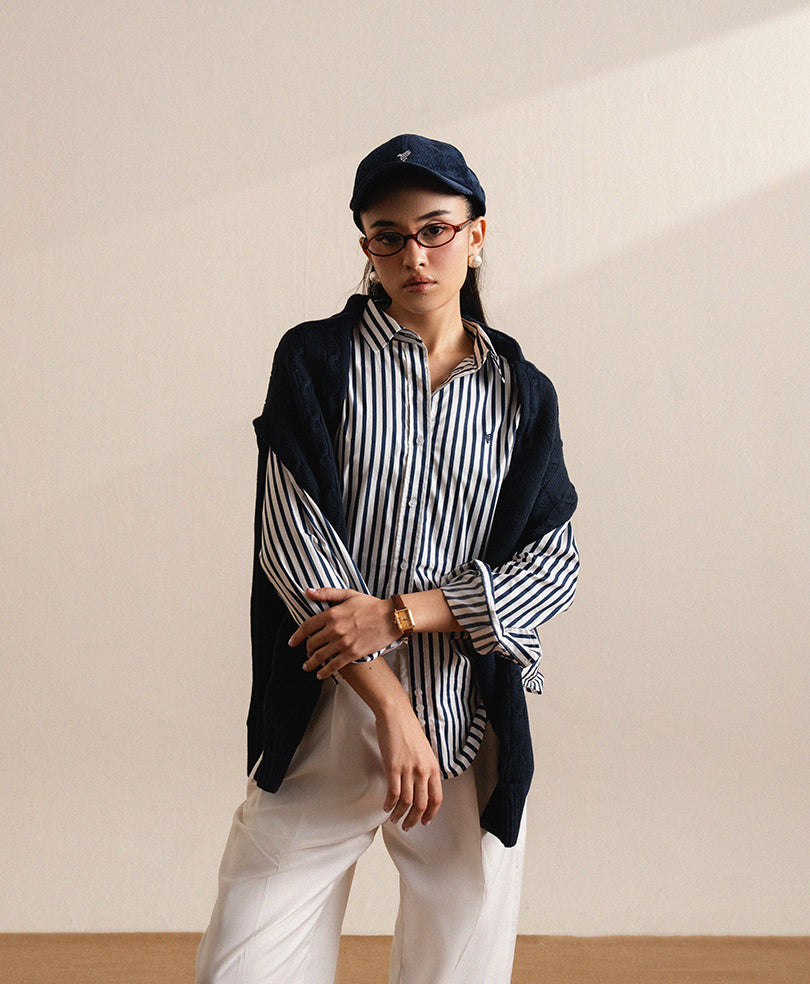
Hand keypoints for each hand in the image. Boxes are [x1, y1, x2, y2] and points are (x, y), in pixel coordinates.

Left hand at [290, 587, 399, 679]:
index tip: (292, 642)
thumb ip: (327, 593)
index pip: (307, 627)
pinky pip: (333, 666)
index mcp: (331, 614)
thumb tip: (308, 591)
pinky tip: (320, 674)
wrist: (391, 617)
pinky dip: (324, 671)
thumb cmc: (371, 605)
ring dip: (310, 663)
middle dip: (306, 650)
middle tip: (306, 653)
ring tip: (307, 666)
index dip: (297, 636)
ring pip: (320, 657)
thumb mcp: (348, 594)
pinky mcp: (352, 653)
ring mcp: (343, 643)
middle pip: (312, 643)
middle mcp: (334, 629)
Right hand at [374, 701, 442, 829]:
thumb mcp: (424, 751)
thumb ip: (426, 768)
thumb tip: (422, 785)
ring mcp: (408, 770)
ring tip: (394, 819)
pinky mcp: (393, 768)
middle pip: (421, 805)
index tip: (425, 821)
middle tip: (408, 826)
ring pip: (407, 803)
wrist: (396, 715)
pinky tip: (386, 807)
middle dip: (414, 820)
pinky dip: (390, 804)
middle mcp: (423, 771)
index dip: (430, 814)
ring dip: (400, 815)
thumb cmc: (409, 729)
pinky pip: (393, 793)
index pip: (436, 798)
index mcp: (433, 767)